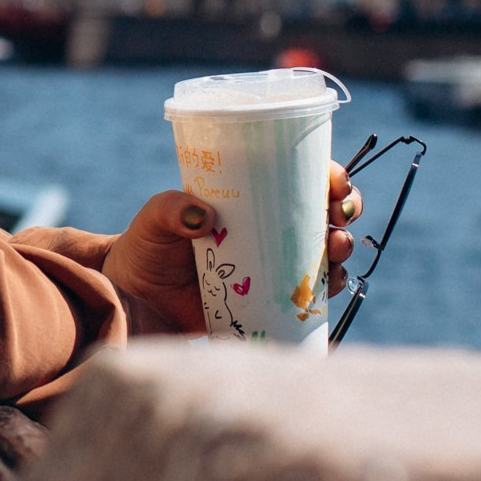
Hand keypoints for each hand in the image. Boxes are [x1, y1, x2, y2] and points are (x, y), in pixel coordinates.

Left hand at [100, 164, 364, 336]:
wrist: (136, 302)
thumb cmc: (145, 249)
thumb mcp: (154, 218)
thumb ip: (170, 209)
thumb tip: (203, 216)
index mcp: (249, 200)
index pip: (299, 179)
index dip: (328, 177)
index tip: (336, 182)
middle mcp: (269, 231)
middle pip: (325, 214)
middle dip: (344, 211)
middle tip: (337, 216)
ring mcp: (273, 267)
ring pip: (326, 254)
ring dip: (341, 249)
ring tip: (334, 249)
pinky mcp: (271, 303)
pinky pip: (311, 297)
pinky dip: (328, 291)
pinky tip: (330, 286)